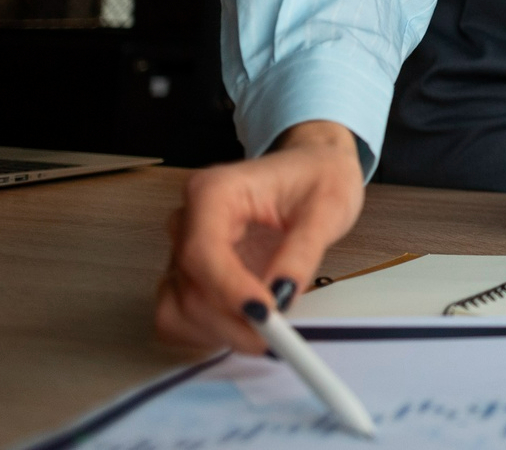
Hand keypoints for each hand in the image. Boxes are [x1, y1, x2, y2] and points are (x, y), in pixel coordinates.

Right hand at [155, 121, 365, 352]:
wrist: (312, 168)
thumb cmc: (318, 177)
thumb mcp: (328, 205)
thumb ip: (303, 249)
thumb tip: (283, 293)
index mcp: (213, 192)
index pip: (202, 251)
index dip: (228, 290)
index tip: (265, 314)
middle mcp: (188, 221)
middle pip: (187, 286)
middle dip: (230, 321)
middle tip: (277, 338)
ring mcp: (184, 249)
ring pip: (178, 308)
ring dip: (219, 331)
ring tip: (267, 332)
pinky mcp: (191, 274)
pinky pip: (181, 315)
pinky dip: (210, 331)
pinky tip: (246, 326)